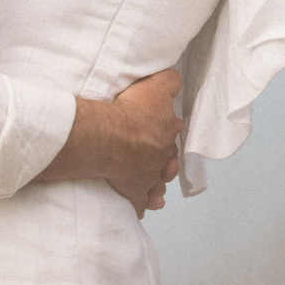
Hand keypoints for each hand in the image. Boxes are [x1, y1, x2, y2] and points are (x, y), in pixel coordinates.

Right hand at [35, 66, 181, 216]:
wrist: (109, 137)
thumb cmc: (131, 111)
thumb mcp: (156, 85)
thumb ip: (170, 81)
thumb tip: (175, 81)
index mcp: (167, 131)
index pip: (172, 129)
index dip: (166, 127)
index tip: (160, 126)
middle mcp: (162, 156)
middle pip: (167, 156)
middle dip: (164, 155)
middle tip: (155, 152)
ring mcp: (150, 176)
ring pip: (159, 181)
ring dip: (158, 180)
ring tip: (154, 179)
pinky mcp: (135, 192)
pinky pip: (143, 201)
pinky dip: (146, 202)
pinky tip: (147, 203)